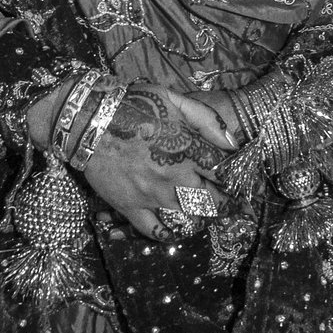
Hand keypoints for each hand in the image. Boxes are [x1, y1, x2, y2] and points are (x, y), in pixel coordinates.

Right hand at [44, 83, 235, 239]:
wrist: (87, 120)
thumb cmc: (132, 104)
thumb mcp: (172, 99)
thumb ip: (205, 119)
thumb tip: (232, 141)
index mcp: (187, 148)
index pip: (225, 172)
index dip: (238, 180)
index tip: (244, 184)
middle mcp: (175, 176)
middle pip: (214, 200)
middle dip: (227, 204)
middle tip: (234, 205)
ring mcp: (153, 195)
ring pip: (190, 218)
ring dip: (203, 217)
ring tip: (207, 214)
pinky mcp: (132, 208)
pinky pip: (157, 230)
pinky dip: (171, 233)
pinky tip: (177, 227)